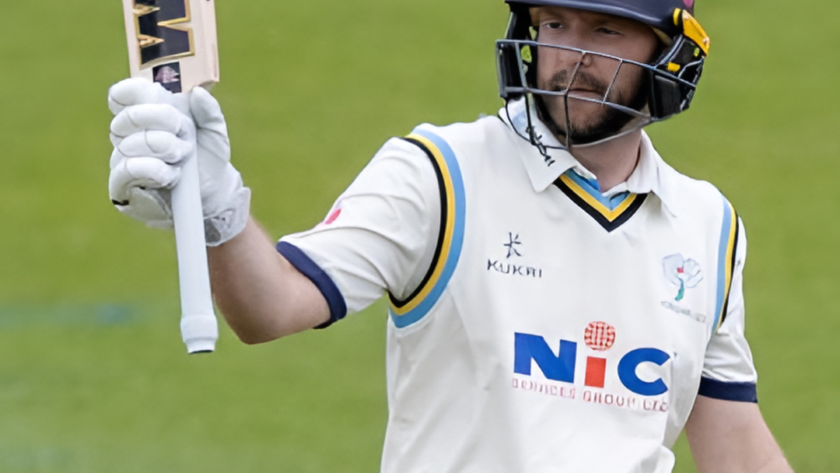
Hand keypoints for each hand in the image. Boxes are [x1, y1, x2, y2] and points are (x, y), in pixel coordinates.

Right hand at [107, 78, 250, 245]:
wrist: (212, 196)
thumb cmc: (207, 159)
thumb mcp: (214, 133)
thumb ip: (208, 111)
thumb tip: (196, 93)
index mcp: (145, 114)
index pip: (122, 94)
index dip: (136, 92)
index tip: (160, 99)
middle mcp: (128, 134)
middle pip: (130, 116)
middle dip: (164, 123)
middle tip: (186, 139)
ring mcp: (121, 158)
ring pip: (132, 143)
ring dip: (166, 149)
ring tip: (181, 160)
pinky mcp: (120, 185)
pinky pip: (129, 168)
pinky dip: (154, 169)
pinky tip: (171, 174)